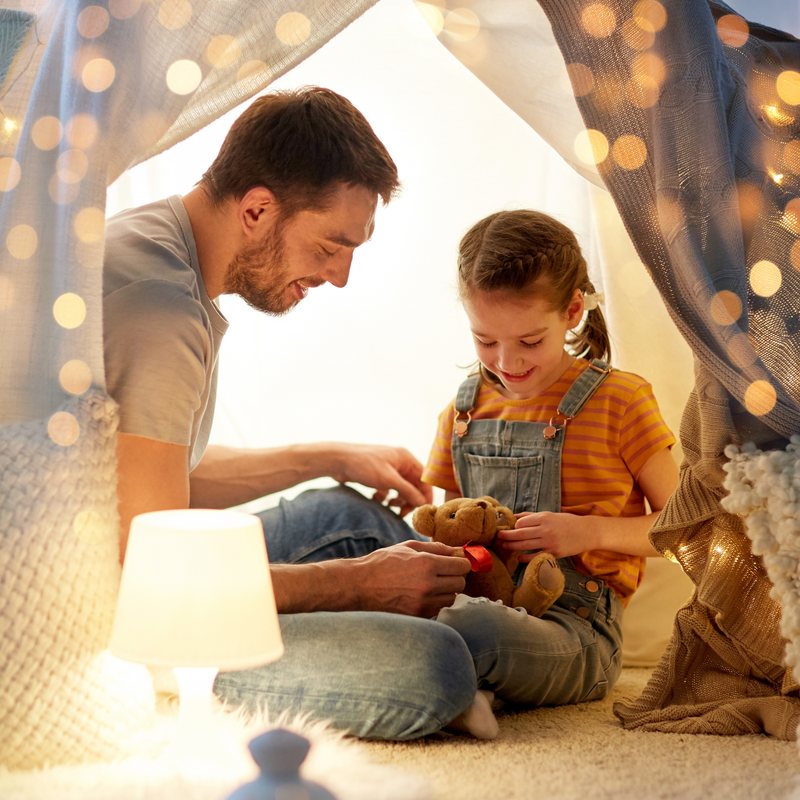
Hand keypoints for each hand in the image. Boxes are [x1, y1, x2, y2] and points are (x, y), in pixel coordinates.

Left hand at [329, 443, 432, 516]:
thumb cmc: (364, 465)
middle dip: (408, 500)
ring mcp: (388, 469)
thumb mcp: (389, 480)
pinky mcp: (378, 476)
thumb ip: (408, 491)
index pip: (424, 479)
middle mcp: (399, 463)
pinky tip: (376, 497)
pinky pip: (388, 490)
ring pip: (400, 489)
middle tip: (401, 513)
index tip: (422, 511)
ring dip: (397, 500)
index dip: (425, 495)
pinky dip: (384, 496)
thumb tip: (423, 503)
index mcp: (406, 458)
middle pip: (413, 486)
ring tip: (388, 506)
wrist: (337, 461)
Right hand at [354, 540, 470, 616]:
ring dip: (446, 591)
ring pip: (451, 598)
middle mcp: (427, 585)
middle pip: (460, 583)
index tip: (456, 561)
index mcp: (426, 564)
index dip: (461, 562)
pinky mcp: (417, 616)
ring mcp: (422, 604)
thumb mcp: (407, 548)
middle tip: (443, 572)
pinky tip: (421, 595)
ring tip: (430, 584)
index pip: (462, 566)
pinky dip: (434, 602)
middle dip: (455, 576)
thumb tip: (458, 550)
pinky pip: (437, 609)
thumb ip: (435, 548)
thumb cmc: (382, 563)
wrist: (359, 586)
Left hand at [496, 511, 593, 560]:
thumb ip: (532, 516)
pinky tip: (518, 557)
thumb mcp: (550, 514)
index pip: (521, 522)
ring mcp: (550, 542)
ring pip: (525, 545)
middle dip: (506, 536)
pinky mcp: (554, 553)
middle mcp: (546, 529)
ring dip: (512, 546)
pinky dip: (524, 558)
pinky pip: (535, 557)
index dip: (513, 526)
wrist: (587, 532)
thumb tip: (514, 516)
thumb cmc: (567, 522)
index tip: (508, 528)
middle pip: (520, 534)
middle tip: (498, 537)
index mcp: (544, 517)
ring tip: (504, 546)